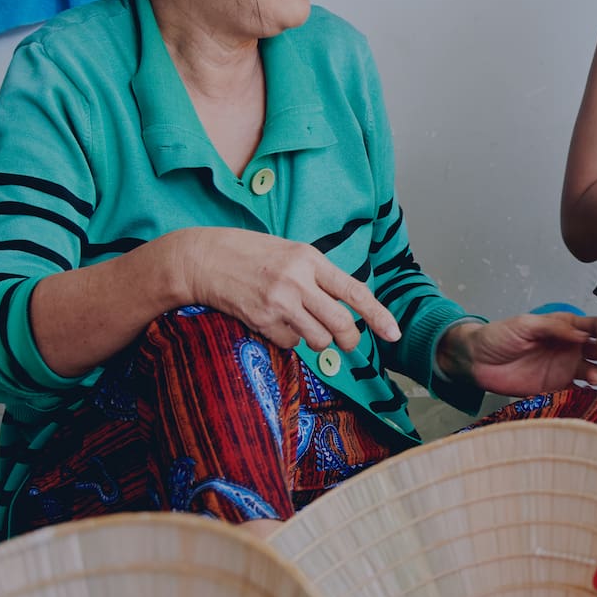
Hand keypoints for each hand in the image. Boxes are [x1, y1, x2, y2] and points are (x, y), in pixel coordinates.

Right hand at [170, 228, 399, 354]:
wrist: (203, 259)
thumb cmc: (249, 254)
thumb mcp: (289, 253)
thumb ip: (317, 276)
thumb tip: (345, 304)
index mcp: (310, 259)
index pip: (355, 292)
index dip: (379, 316)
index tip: (394, 334)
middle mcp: (298, 280)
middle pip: (342, 324)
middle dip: (349, 340)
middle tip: (347, 342)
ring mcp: (279, 302)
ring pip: (319, 340)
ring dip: (316, 340)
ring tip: (300, 323)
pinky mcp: (262, 320)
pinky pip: (290, 343)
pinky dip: (288, 339)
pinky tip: (273, 321)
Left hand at [439, 314, 596, 396]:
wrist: (476, 361)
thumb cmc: (498, 336)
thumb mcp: (525, 324)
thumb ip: (554, 328)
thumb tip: (583, 334)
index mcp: (565, 328)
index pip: (594, 327)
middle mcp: (570, 348)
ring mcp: (564, 369)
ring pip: (594, 372)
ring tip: (596, 377)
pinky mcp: (556, 389)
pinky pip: (578, 393)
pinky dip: (587, 395)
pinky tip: (588, 395)